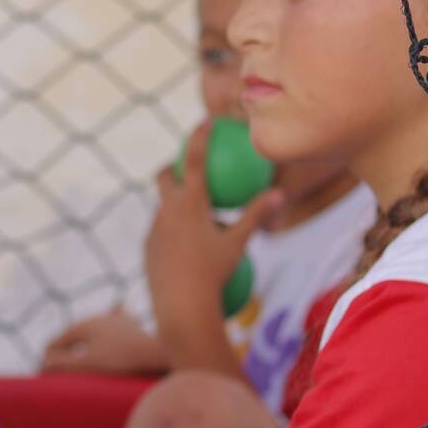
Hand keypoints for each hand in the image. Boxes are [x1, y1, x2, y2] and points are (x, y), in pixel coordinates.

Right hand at [40, 309, 167, 372]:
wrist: (160, 354)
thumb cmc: (122, 362)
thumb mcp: (87, 365)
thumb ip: (62, 364)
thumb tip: (43, 361)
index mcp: (83, 325)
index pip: (56, 342)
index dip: (48, 360)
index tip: (44, 377)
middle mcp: (97, 317)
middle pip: (73, 334)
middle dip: (63, 350)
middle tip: (56, 370)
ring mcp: (116, 319)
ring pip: (92, 325)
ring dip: (83, 338)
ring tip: (77, 347)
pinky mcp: (132, 325)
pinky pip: (119, 315)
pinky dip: (113, 315)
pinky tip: (117, 308)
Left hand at [144, 121, 283, 335]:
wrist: (180, 306)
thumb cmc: (214, 275)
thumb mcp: (238, 244)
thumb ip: (256, 216)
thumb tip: (281, 193)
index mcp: (189, 205)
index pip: (194, 160)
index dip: (198, 137)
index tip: (205, 121)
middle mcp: (165, 211)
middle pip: (164, 177)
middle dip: (172, 166)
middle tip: (185, 166)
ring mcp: (152, 230)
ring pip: (162, 208)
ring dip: (175, 205)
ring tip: (191, 210)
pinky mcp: (147, 248)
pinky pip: (160, 234)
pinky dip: (173, 233)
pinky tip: (184, 244)